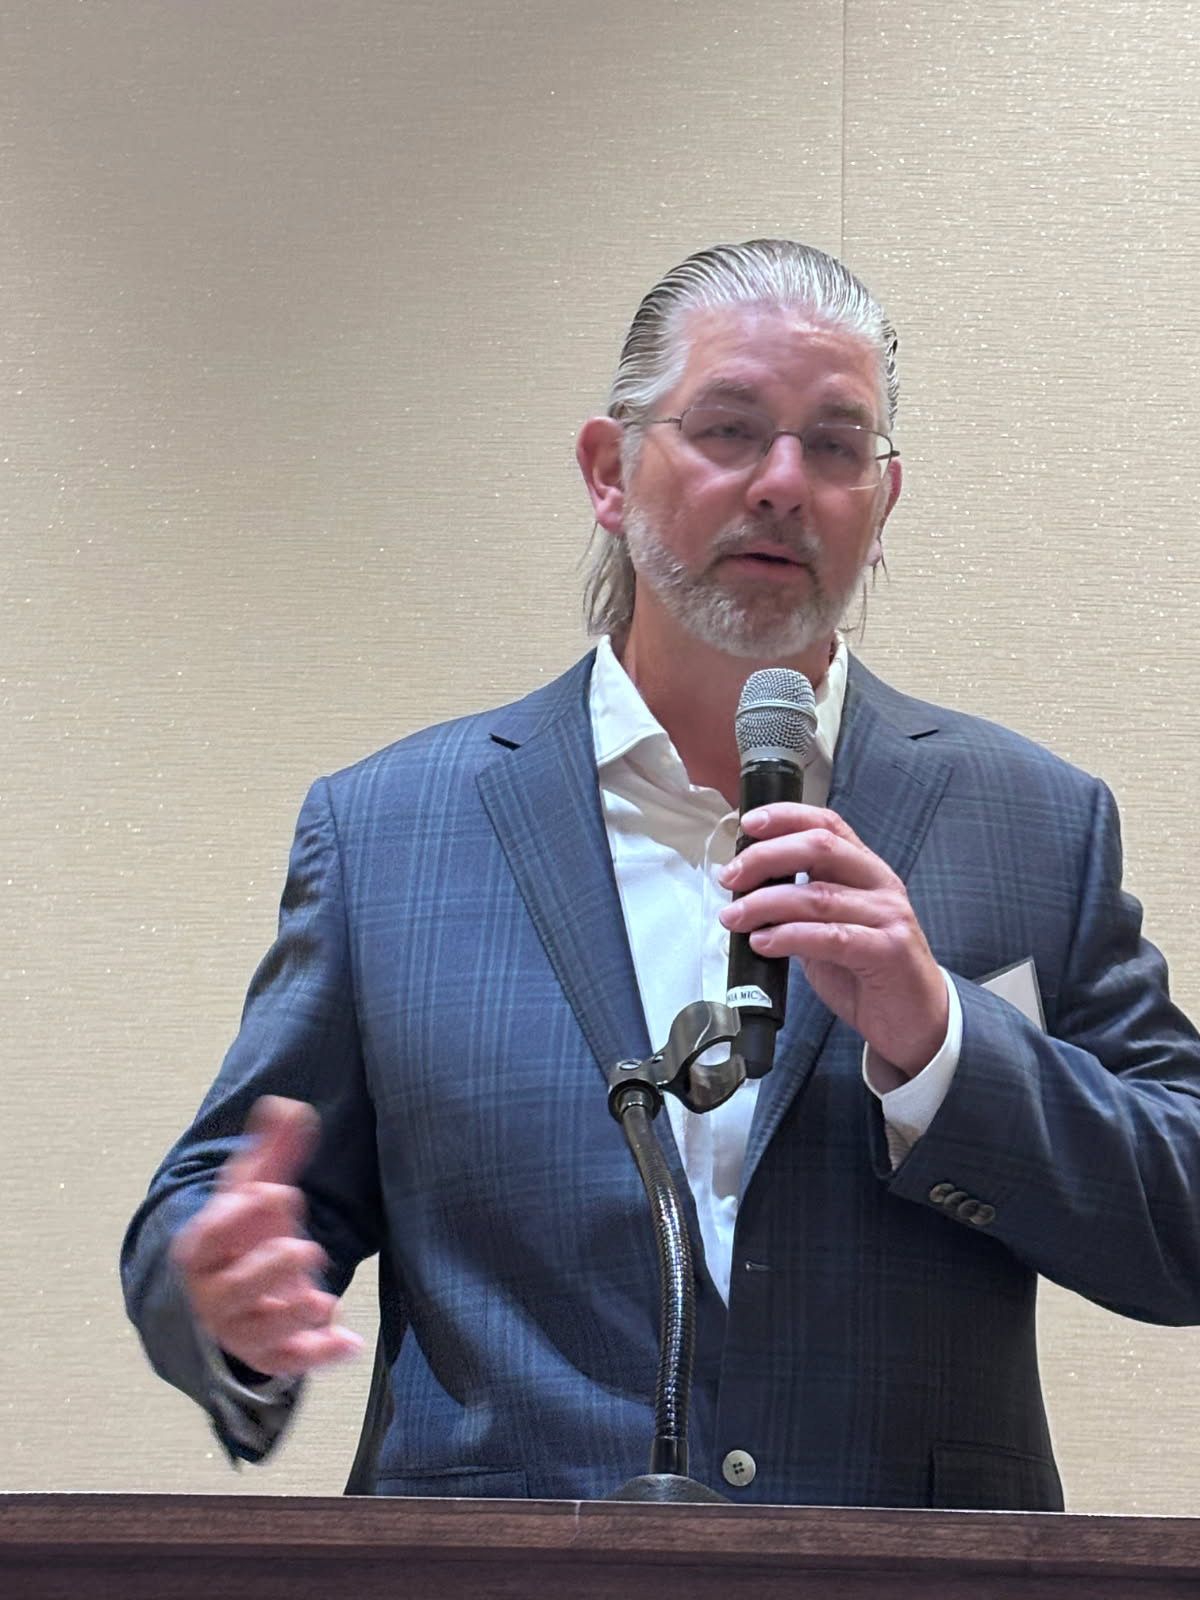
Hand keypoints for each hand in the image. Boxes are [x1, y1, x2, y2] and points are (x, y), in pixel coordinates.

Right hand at [170, 1096, 362, 1377]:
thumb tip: (288, 1106)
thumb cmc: (243, 1234)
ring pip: (261, 1333)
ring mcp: (242, 1329)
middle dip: (268, 1269)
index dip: (237, 1219)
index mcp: (203, 1250)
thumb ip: (272, 1151)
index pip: (208, 1238)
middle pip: (235, 1290)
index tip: (275, 1193)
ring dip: (292, 1316)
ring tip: (322, 1300)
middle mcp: (215, 1295)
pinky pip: (290, 1363)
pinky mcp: (270, 1355)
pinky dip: (319, 1356)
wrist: (230, 1293)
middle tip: (303, 1249)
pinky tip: (349, 1342)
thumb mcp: (253, 1190)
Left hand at [718, 804, 946, 1077]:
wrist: (917, 1020)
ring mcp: (889, 917)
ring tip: (734, 917)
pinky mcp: (888, 952)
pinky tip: (763, 942)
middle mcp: (880, 885)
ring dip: (766, 903)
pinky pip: (831, 937)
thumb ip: (798, 905)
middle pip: (820, 848)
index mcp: (866, 870)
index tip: (748, 823)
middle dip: (766, 857)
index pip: (828, 824)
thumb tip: (745, 890)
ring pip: (818, 895)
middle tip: (731, 878)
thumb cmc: (868, 972)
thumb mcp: (830, 927)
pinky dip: (789, 936)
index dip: (786, 816)